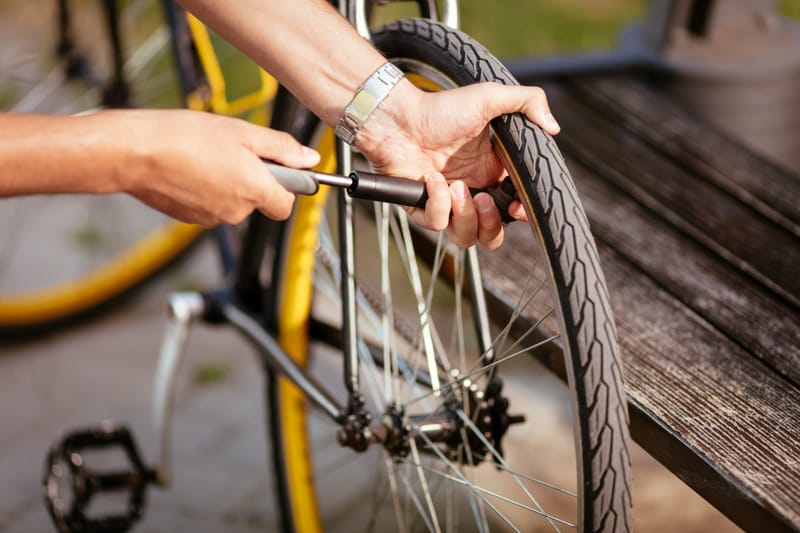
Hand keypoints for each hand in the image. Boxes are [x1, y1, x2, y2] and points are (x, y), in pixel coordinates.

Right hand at [117, 109, 319, 225]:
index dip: (285, 186)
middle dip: (252, 180)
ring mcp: (211, 218)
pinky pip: (209, 205)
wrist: (134, 152)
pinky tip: (191, 168)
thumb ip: (281, 148)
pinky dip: (205, 189)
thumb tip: (310, 159)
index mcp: (255, 190)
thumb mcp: (242, 132)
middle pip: (258, 202)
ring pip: (232, 203)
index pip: (286, 204)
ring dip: (227, 183)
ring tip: (206, 157)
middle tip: (233, 152)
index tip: (279, 168)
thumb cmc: (184, 137)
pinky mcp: (190, 219)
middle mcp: (236, 212)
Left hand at [356, 81, 559, 248]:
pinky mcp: (421, 208)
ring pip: (465, 237)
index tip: (517, 208)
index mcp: (492, 173)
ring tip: (457, 188)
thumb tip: (555, 127)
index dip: (520, 215)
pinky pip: (436, 224)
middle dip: (492, 225)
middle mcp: (471, 192)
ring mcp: (446, 203)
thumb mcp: (490, 97)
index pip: (513, 208)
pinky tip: (432, 178)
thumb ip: (528, 102)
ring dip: (465, 217)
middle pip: (491, 234)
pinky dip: (437, 203)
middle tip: (483, 199)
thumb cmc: (441, 107)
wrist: (398, 116)